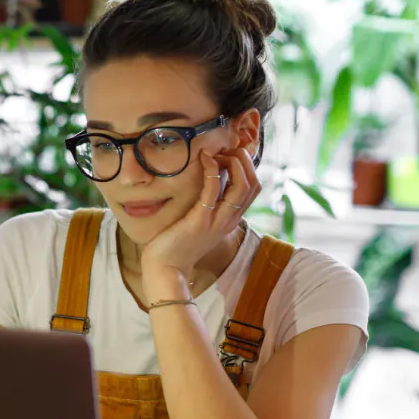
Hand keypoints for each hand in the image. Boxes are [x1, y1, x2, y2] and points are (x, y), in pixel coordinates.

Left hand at [140, 148, 260, 290]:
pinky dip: (212, 170)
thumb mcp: (200, 222)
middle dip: (244, 161)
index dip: (247, 166)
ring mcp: (217, 221)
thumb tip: (209, 180)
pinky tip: (204, 158)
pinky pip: (213, 190)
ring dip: (233, 163)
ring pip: (242, 187)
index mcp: (231, 219)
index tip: (229, 155)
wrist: (166, 269)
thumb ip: (209, 205)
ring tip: (218, 152)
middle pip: (253, 184)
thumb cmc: (178, 244)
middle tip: (226, 150)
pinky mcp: (200, 221)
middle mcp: (229, 220)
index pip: (253, 188)